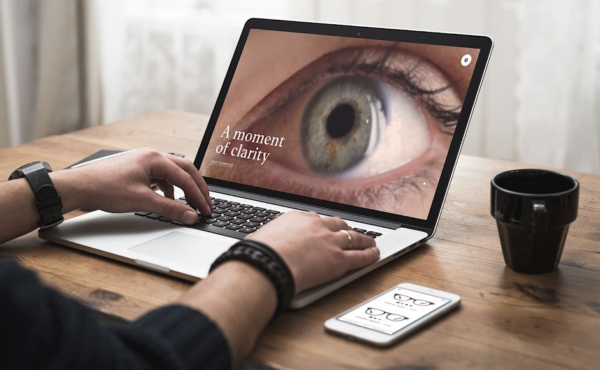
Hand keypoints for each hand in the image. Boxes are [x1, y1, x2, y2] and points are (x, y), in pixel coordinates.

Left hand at [54, 149, 211, 223]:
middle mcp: (151, 156)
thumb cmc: (105, 188)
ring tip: (189, 203)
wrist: (79, 187)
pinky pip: (161, 177)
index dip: (198, 196)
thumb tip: (190, 215)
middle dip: (197, 188)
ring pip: (173, 173)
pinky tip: (168, 199)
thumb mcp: (141, 201)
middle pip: (185, 170)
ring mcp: (144, 162)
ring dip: (184, 188)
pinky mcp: (138, 170)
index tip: (206, 210)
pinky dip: (170, 188)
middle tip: (206, 203)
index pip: (186, 178)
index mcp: (155, 158)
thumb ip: (169, 208)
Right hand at [246, 211, 379, 292]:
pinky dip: (369, 255)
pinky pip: (359, 256)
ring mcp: (330, 241)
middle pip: (337, 224)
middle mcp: (317, 226)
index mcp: (297, 218)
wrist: (268, 263)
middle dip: (345, 228)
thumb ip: (263, 239)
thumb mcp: (258, 239)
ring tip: (369, 241)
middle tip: (349, 232)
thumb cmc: (259, 254)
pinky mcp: (339, 260)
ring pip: (353, 237)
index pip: (314, 218)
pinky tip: (374, 255)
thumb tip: (254, 242)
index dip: (322, 225)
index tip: (323, 228)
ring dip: (363, 239)